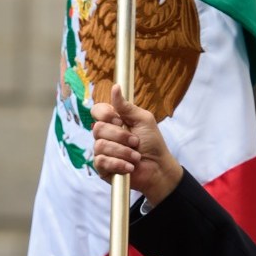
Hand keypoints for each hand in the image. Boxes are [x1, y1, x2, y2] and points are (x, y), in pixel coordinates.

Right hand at [90, 85, 183, 200]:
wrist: (158, 168)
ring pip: (100, 146)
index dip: (106, 115)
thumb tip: (115, 87)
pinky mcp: (103, 168)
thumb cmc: (152, 143)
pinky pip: (101, 162)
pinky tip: (129, 167)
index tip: (120, 120)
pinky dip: (118, 164)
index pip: (97, 111)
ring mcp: (102, 152)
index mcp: (113, 121)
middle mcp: (105, 135)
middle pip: (97, 129)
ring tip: (136, 157)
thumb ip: (126, 106)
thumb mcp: (143, 120)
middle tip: (136, 142)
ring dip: (123, 152)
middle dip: (120, 136)